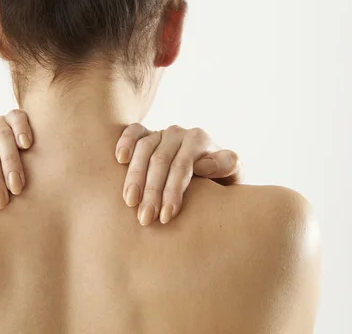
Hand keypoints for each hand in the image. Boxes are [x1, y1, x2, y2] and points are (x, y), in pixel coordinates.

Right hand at [115, 124, 241, 225]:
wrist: (209, 175)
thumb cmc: (218, 181)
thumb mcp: (231, 176)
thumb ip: (226, 166)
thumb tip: (203, 165)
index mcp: (200, 140)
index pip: (182, 166)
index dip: (173, 191)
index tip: (167, 216)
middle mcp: (179, 134)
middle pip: (160, 160)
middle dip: (152, 191)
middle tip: (145, 218)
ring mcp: (160, 132)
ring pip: (144, 149)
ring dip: (134, 176)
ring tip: (129, 202)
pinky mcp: (145, 134)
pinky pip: (133, 132)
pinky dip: (125, 142)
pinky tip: (120, 159)